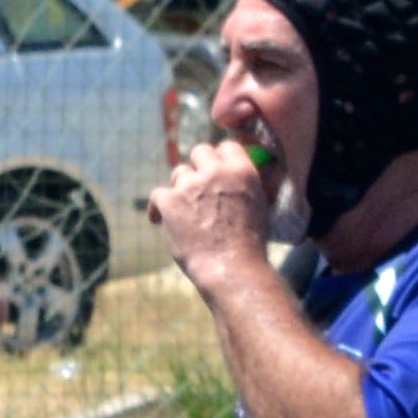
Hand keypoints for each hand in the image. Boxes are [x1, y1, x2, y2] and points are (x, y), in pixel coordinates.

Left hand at [148, 138, 275, 284]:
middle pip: (200, 152)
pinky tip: (160, 219)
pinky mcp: (170, 202)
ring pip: (178, 173)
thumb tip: (238, 179)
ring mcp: (191, 185)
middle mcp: (216, 172)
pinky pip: (157, 195)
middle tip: (197, 188)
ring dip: (180, 188)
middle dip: (198, 168)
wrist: (231, 270)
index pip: (227, 147)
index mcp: (243, 171)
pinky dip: (157, 208)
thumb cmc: (249, 247)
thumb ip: (247, 187)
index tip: (215, 171)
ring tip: (183, 210)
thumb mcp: (260, 208)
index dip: (220, 159)